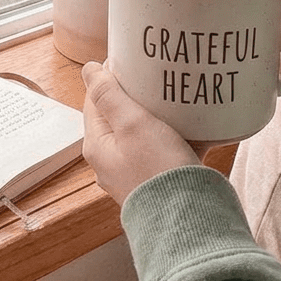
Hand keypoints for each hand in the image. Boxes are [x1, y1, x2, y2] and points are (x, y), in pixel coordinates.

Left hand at [82, 61, 200, 204]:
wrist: (190, 221)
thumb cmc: (157, 170)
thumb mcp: (132, 124)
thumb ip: (108, 95)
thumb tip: (87, 69)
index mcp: (97, 145)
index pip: (94, 99)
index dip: (109, 76)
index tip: (132, 59)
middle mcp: (110, 161)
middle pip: (118, 115)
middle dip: (136, 94)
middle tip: (157, 75)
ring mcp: (134, 172)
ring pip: (142, 132)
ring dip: (157, 114)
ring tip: (176, 96)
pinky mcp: (157, 180)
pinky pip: (162, 149)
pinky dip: (174, 134)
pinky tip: (193, 124)